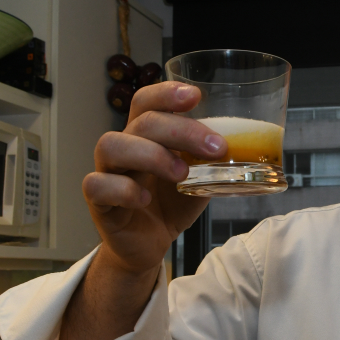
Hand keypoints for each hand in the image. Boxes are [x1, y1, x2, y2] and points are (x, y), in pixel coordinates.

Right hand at [83, 82, 225, 274]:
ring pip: (111, 146)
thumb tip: (241, 145)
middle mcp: (124, 147)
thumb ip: (210, 161)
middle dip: (181, 130)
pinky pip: (97, 185)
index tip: (195, 97)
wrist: (149, 245)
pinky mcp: (98, 201)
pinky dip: (123, 189)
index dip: (166, 94)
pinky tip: (144, 200)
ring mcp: (107, 171)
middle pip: (142, 122)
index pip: (147, 102)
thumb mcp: (199, 179)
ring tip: (182, 174)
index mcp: (146, 136)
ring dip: (151, 155)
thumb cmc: (171, 205)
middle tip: (215, 148)